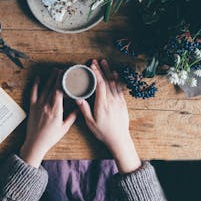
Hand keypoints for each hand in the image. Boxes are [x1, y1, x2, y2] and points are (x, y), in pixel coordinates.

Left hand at [20, 70, 76, 167]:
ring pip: (45, 88)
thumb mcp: (64, 127)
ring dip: (50, 79)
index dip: (63, 81)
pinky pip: (34, 93)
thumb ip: (72, 116)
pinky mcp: (32, 107)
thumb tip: (79, 106)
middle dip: (57, 77)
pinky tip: (38, 78)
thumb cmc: (51, 137)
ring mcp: (38, 105)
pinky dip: (36, 85)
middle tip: (62, 70)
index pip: (59, 91)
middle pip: (53, 87)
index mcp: (56, 110)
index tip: (66, 75)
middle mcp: (47, 105)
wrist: (36, 143)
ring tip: (54, 71)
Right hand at [76, 59, 140, 173]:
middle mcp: (112, 101)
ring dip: (108, 71)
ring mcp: (118, 101)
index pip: (100, 85)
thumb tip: (78, 98)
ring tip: (104, 62)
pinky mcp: (122, 103)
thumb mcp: (91, 123)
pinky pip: (119, 88)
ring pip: (113, 83)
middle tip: (95, 61)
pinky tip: (114, 73)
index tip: (91, 66)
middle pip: (106, 81)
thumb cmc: (103, 132)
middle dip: (100, 70)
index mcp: (103, 105)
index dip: (96, 74)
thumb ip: (85, 110)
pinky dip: (116, 80)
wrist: (119, 139)